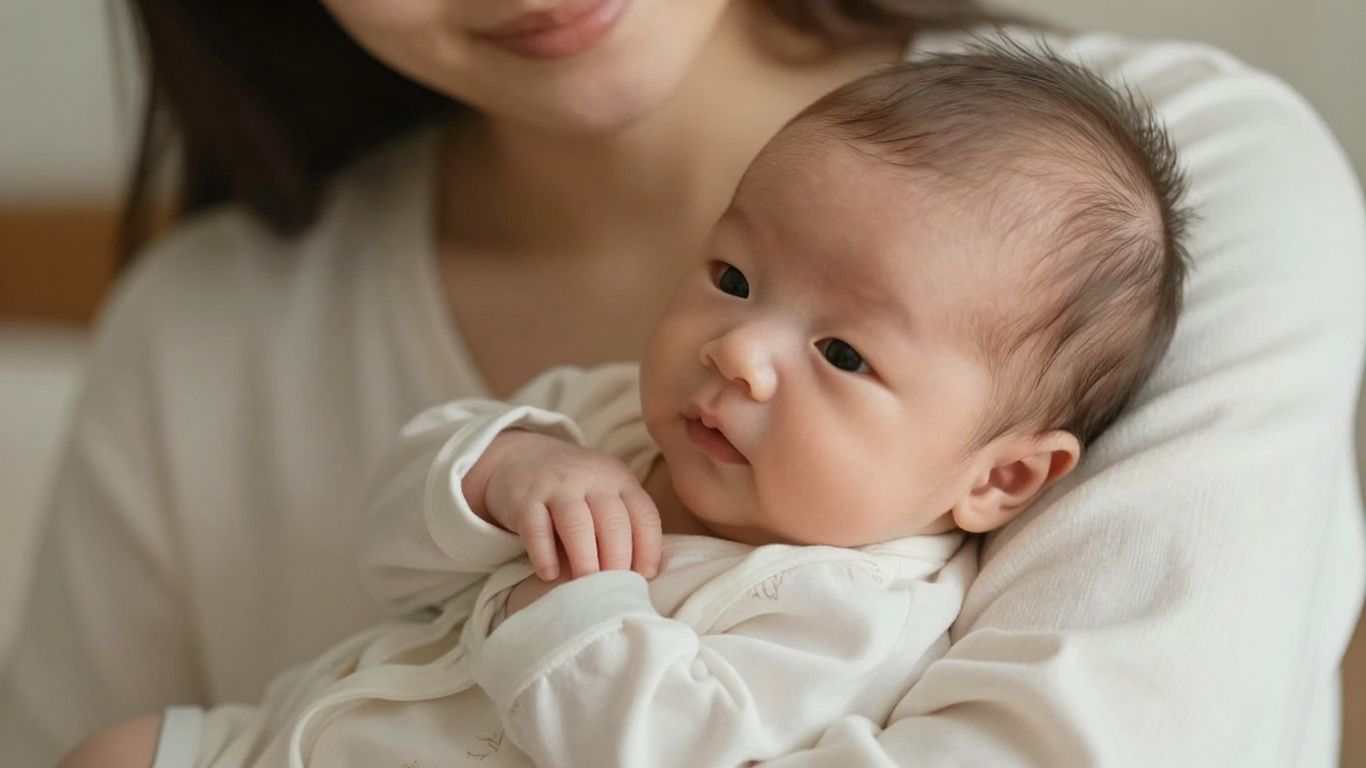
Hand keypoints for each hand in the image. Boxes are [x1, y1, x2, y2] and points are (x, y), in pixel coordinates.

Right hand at [465, 431, 661, 580]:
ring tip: (588, 587)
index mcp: (619, 479)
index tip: (645, 577)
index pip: (644, 514)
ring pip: (577, 524)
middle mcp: (592, 479)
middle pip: (613, 521)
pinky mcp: (525, 499)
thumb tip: (633, 579)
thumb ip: (619, 527)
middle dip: (618, 559)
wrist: (519, 458)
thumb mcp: (603, 495)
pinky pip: (537, 528)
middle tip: (615, 589)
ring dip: (586, 560)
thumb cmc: (573, 490)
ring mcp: (557, 486)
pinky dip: (544, 554)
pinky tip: (550, 574)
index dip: (649, 548)